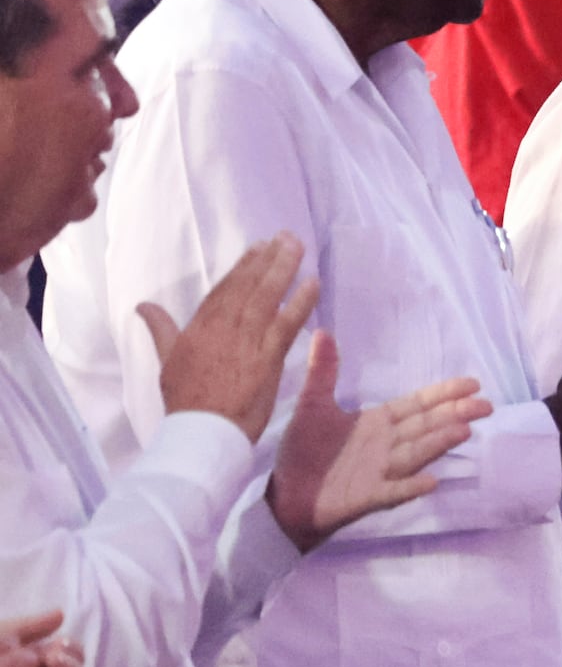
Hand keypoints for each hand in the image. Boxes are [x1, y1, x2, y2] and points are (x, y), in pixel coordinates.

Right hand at [140, 235, 317, 443]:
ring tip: (298, 246)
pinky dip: (300, 302)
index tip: (258, 248)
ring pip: (267, 296)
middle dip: (267, 259)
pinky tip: (312, 283)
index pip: (224, 289)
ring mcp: (246, 340)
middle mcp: (223, 327)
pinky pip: (287, 323)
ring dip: (284, 269)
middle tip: (284, 236)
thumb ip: (160, 329)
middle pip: (247, 285)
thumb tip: (143, 305)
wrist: (203, 430)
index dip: (243, 267)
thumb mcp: (166, 360)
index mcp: (199, 327)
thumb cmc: (185, 400)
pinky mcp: (267, 357)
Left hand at [264, 332, 491, 550]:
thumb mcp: (312, 406)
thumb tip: (323, 331)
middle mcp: (387, 445)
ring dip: (439, 443)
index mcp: (377, 423)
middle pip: (425, 426)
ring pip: (416, 454)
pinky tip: (430, 482)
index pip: (416, 405)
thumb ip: (323, 372)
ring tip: (464, 431)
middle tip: (485, 405)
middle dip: (454, 414)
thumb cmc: (304, 451)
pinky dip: (410, 488)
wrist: (286, 495)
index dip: (443, 394)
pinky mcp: (368, 496)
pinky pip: (393, 492)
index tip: (472, 383)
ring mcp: (381, 472)